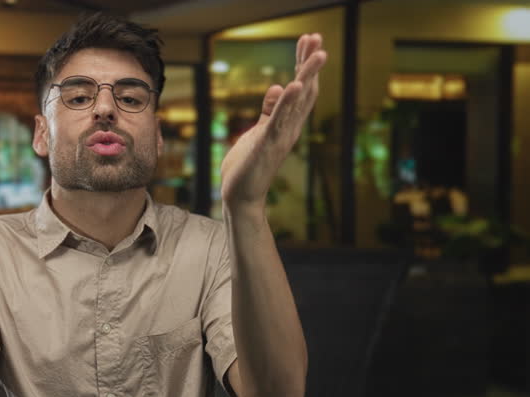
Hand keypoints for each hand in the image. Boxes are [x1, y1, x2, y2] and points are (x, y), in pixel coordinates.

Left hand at [220, 33, 326, 216]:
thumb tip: (278, 86)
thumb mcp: (258, 131)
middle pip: (305, 90)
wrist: (241, 196)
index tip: (308, 39)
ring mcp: (281, 136)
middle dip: (309, 63)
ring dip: (307, 77)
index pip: (300, 88)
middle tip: (317, 37)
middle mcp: (290, 128)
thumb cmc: (248, 165)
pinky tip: (292, 84)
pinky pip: (278, 120)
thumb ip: (269, 110)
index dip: (303, 63)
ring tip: (318, 54)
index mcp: (287, 123)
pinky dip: (286, 102)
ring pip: (298, 102)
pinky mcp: (267, 144)